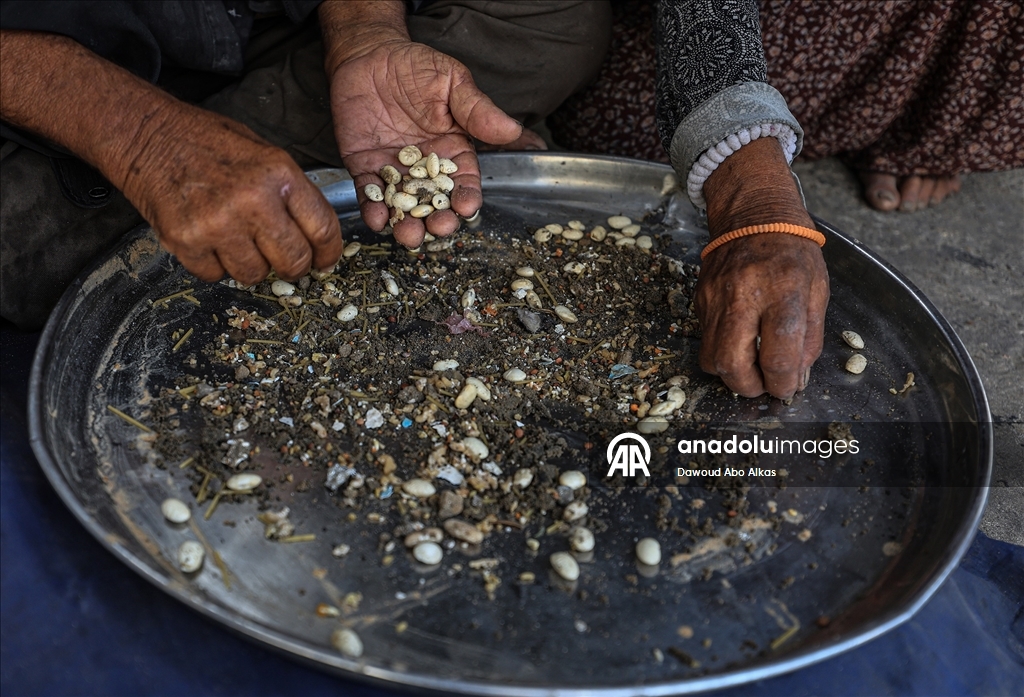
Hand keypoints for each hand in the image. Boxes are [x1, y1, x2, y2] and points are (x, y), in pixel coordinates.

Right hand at [0, 30, 342, 284]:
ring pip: (254, 275)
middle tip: (281, 258)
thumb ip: (291, 194)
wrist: (146, 135)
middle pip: (292, 261)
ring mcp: (217, 224)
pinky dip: (215, 265)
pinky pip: (215, 275)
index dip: (328, 253)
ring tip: (236, 239)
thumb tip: (318, 237)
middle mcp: (252, 200)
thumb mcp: (264, 154)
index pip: (322, 229)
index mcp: (279, 175)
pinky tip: (209, 239)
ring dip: (250, 265)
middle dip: (291, 266)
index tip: (324, 260)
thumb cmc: (208, 143)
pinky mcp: (186, 240)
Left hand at [325, 38, 521, 246]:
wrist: (369, 54)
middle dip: (438, 219)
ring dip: (406, 224)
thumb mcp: (453, 82)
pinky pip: (369, 194)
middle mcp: (424, 168)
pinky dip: (372, 209)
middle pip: (435, 203)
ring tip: (408, 236)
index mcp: (452, 151)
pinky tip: (377, 220)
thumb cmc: (415, 66)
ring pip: (403, 206)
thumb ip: (478, 110)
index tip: (467, 208)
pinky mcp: (364, 168)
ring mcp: (394, 171)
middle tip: (438, 228)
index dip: (467, 197)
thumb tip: (512, 130)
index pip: (464, 182)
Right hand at [696, 233, 828, 397]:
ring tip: (750, 367)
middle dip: (749, 386)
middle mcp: (744, 296)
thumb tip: (796, 375)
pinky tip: (740, 341)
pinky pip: (705, 339)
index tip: (788, 387)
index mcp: (783, 293)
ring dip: (731, 373)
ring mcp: (715, 298)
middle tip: (764, 384)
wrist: (752, 215)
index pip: (778, 356)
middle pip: (733, 364)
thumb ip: (810, 337)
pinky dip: (722, 350)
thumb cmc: (792, 251)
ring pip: (711, 358)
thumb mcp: (818, 290)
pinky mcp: (700, 300)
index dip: (783, 383)